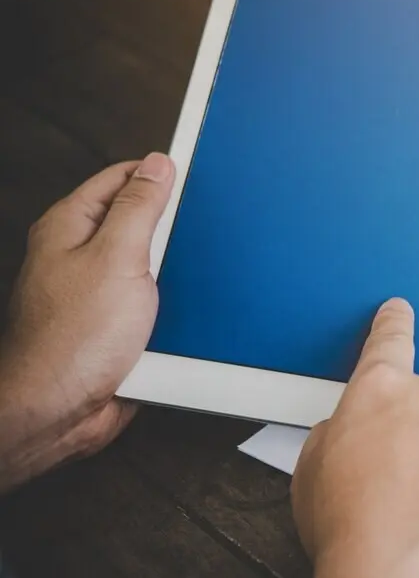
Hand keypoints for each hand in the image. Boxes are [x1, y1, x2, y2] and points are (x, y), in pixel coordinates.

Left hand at [0, 154, 174, 490]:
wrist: (60, 410)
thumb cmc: (73, 339)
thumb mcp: (118, 257)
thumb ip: (140, 207)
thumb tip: (157, 166)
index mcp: (70, 227)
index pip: (120, 179)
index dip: (158, 175)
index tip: (196, 176)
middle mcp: (79, 256)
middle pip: (139, 223)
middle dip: (173, 228)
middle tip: (199, 232)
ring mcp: (97, 293)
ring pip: (152, 268)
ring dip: (175, 273)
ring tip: (188, 277)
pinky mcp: (115, 328)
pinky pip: (155, 306)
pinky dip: (173, 308)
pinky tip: (186, 312)